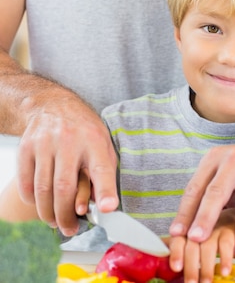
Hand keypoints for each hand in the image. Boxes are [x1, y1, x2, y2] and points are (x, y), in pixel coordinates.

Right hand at [17, 93, 118, 234]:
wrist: (53, 104)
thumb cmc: (83, 130)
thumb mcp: (102, 143)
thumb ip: (104, 171)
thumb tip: (101, 205)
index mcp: (94, 140)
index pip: (101, 168)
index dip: (105, 190)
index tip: (109, 208)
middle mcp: (69, 140)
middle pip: (65, 187)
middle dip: (66, 216)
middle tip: (70, 229)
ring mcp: (45, 143)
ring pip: (43, 189)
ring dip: (48, 213)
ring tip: (55, 222)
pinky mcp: (26, 148)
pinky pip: (27, 184)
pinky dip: (33, 201)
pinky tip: (41, 204)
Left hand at [169, 209, 234, 282]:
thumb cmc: (212, 226)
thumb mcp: (194, 233)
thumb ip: (179, 244)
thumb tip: (158, 257)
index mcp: (188, 225)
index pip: (178, 238)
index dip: (176, 252)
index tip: (176, 267)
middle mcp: (200, 223)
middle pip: (192, 244)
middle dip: (191, 265)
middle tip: (191, 282)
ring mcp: (216, 225)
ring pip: (209, 245)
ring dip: (207, 266)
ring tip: (206, 281)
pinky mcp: (233, 228)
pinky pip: (229, 243)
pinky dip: (227, 258)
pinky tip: (226, 270)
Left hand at [170, 140, 234, 259]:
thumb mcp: (222, 173)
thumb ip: (206, 195)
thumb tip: (184, 229)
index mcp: (214, 158)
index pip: (195, 187)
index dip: (185, 211)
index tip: (176, 233)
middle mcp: (233, 160)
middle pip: (217, 191)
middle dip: (205, 217)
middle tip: (195, 239)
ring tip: (234, 253)